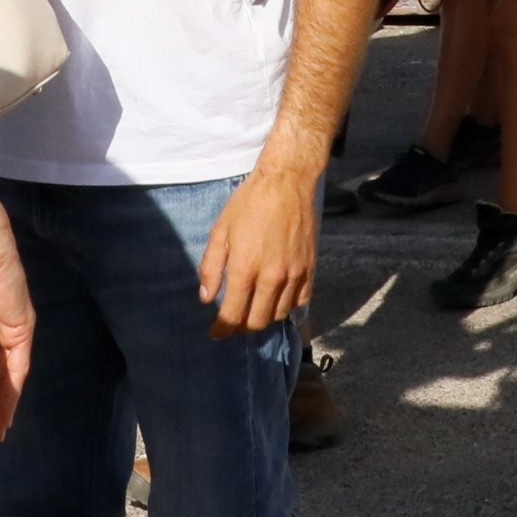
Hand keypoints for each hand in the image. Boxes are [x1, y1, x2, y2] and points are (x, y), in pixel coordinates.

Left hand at [195, 161, 320, 336]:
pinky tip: (277, 299)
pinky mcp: (310, 270)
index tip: (216, 333)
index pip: (233, 315)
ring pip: (279, 315)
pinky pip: (300, 302)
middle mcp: (271, 278)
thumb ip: (211, 267)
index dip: (222, 330)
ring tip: (253, 310)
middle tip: (233, 322)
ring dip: (264, 318)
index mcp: (245, 269)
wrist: (287, 183)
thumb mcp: (220, 231)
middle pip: (257, 322)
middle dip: (242, 328)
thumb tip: (206, 298)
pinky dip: (287, 307)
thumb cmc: (249, 203)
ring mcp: (294, 275)